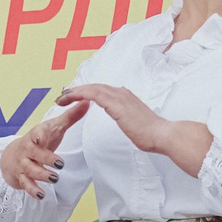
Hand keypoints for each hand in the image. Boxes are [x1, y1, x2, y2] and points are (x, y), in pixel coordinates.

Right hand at [1, 104, 82, 198]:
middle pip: (35, 154)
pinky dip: (33, 191)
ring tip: (54, 179)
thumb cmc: (39, 139)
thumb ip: (70, 117)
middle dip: (46, 159)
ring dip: (42, 175)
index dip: (39, 135)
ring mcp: (24, 164)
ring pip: (31, 170)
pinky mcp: (22, 177)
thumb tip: (86, 102)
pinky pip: (26, 185)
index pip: (36, 133)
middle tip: (60, 164)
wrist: (13, 155)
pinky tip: (41, 196)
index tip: (41, 137)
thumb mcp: (52, 128)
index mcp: (36, 135)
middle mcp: (28, 150)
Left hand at [60, 83, 212, 177]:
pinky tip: (70, 97)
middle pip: (94, 87)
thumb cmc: (151, 134)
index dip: (86, 93)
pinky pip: (93, 94)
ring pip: (91, 88)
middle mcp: (121, 93)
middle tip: (62, 97)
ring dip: (74, 92)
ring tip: (61, 98)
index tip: (73, 98)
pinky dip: (80, 93)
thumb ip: (128, 119)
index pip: (102, 91)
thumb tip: (128, 121)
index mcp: (125, 97)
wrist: (161, 134)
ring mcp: (119, 97)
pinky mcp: (116, 103)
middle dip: (76, 91)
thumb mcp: (135, 124)